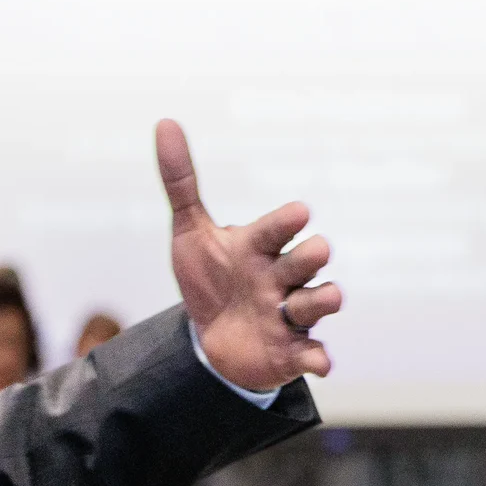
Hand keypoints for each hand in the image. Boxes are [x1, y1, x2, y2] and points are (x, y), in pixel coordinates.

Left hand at [157, 119, 342, 390]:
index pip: (277, 228)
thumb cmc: (210, 277)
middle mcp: (280, 277)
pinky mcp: (291, 350)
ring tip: (318, 300)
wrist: (213, 336)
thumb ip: (181, 182)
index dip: (286, 222)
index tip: (299, 212)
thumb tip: (164, 122)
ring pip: (318, 303)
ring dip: (321, 300)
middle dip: (310, 257)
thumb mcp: (190, 232)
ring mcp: (289, 314)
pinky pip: (312, 354)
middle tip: (314, 251)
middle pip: (306, 261)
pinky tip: (320, 364)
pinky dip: (318, 358)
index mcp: (259, 248)